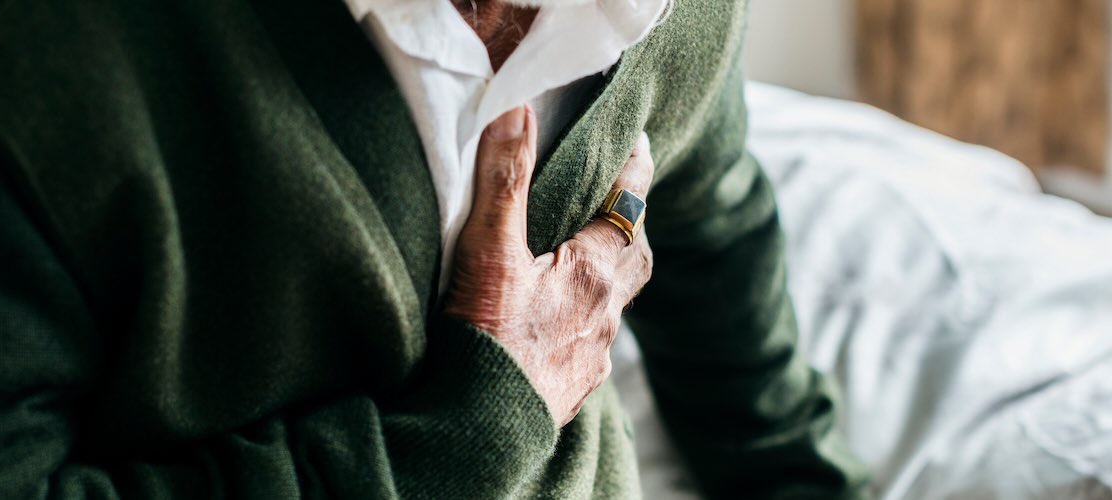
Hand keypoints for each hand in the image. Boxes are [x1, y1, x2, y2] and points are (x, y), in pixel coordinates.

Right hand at [444, 105, 655, 427]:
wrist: (480, 431)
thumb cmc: (487, 343)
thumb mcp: (489, 252)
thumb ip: (504, 181)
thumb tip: (519, 111)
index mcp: (595, 272)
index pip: (630, 204)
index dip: (635, 170)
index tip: (637, 143)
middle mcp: (605, 314)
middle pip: (633, 255)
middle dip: (627, 222)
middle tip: (613, 198)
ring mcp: (592, 355)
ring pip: (613, 303)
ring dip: (603, 274)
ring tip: (578, 258)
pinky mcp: (572, 387)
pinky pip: (591, 342)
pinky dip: (581, 320)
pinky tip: (555, 325)